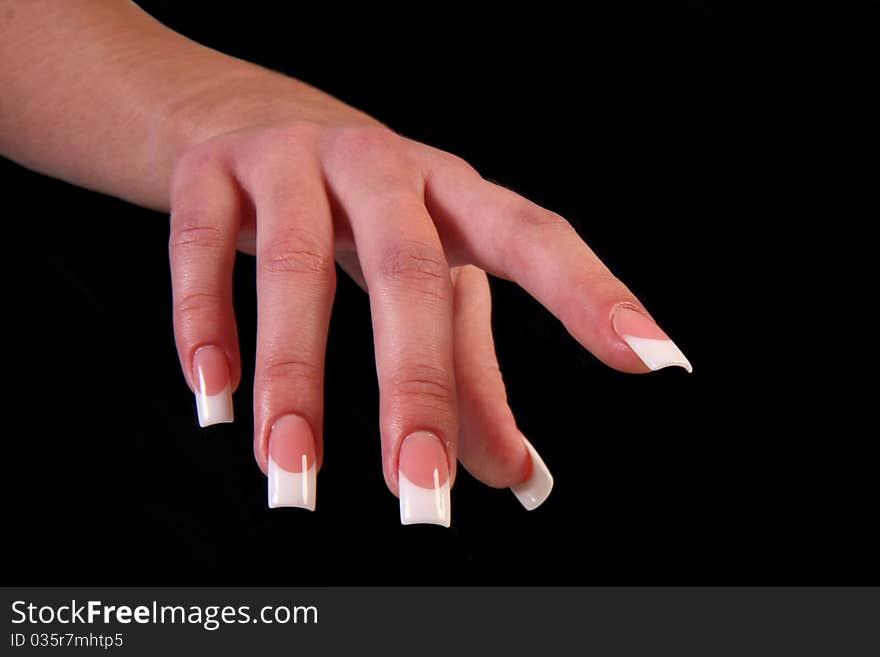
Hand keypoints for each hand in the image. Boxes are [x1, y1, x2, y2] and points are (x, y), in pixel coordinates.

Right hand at [168, 120, 691, 525]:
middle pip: (408, 272)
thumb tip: (518, 474)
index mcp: (455, 192)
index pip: (535, 236)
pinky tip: (214, 394)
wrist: (248, 124)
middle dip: (414, 384)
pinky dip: (204, 321)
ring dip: (295, 373)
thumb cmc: (362, 217)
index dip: (592, 292)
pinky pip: (201, 245)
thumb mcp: (425, 282)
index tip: (653, 357)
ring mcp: (293, 159)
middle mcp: (383, 165)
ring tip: (292, 465)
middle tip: (419, 488)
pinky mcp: (211, 170)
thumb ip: (472, 377)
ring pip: (294, 264)